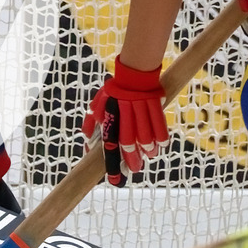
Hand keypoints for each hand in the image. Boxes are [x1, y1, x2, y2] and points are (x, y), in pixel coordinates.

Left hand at [82, 57, 168, 186]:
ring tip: (149, 155)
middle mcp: (125, 113)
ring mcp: (140, 108)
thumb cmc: (115, 91)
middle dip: (131, 158)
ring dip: (148, 149)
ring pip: (145, 134)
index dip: (111, 159)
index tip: (114, 174)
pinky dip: (161, 138)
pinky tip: (161, 146)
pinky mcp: (154, 104)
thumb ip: (91, 122)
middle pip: (128, 140)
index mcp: (110, 114)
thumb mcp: (98, 103)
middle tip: (134, 169)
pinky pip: (159, 124)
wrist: (133, 72)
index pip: (109, 140)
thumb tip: (87, 140)